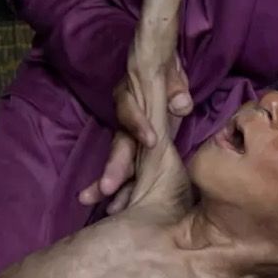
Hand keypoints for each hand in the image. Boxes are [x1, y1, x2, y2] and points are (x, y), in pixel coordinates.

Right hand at [78, 53, 192, 211]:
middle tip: (107, 187)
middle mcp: (125, 119)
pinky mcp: (133, 149)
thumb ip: (174, 86)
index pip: (132, 110)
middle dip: (114, 167)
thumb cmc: (166, 73)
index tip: (152, 141)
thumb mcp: (171, 73)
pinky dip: (120, 188)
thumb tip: (180, 104)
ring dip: (109, 183)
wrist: (159, 71)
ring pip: (117, 161)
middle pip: (119, 143)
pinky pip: (127, 169)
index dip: (138, 124)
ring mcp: (128, 135)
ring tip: (97, 203)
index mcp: (131, 97)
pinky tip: (112, 207)